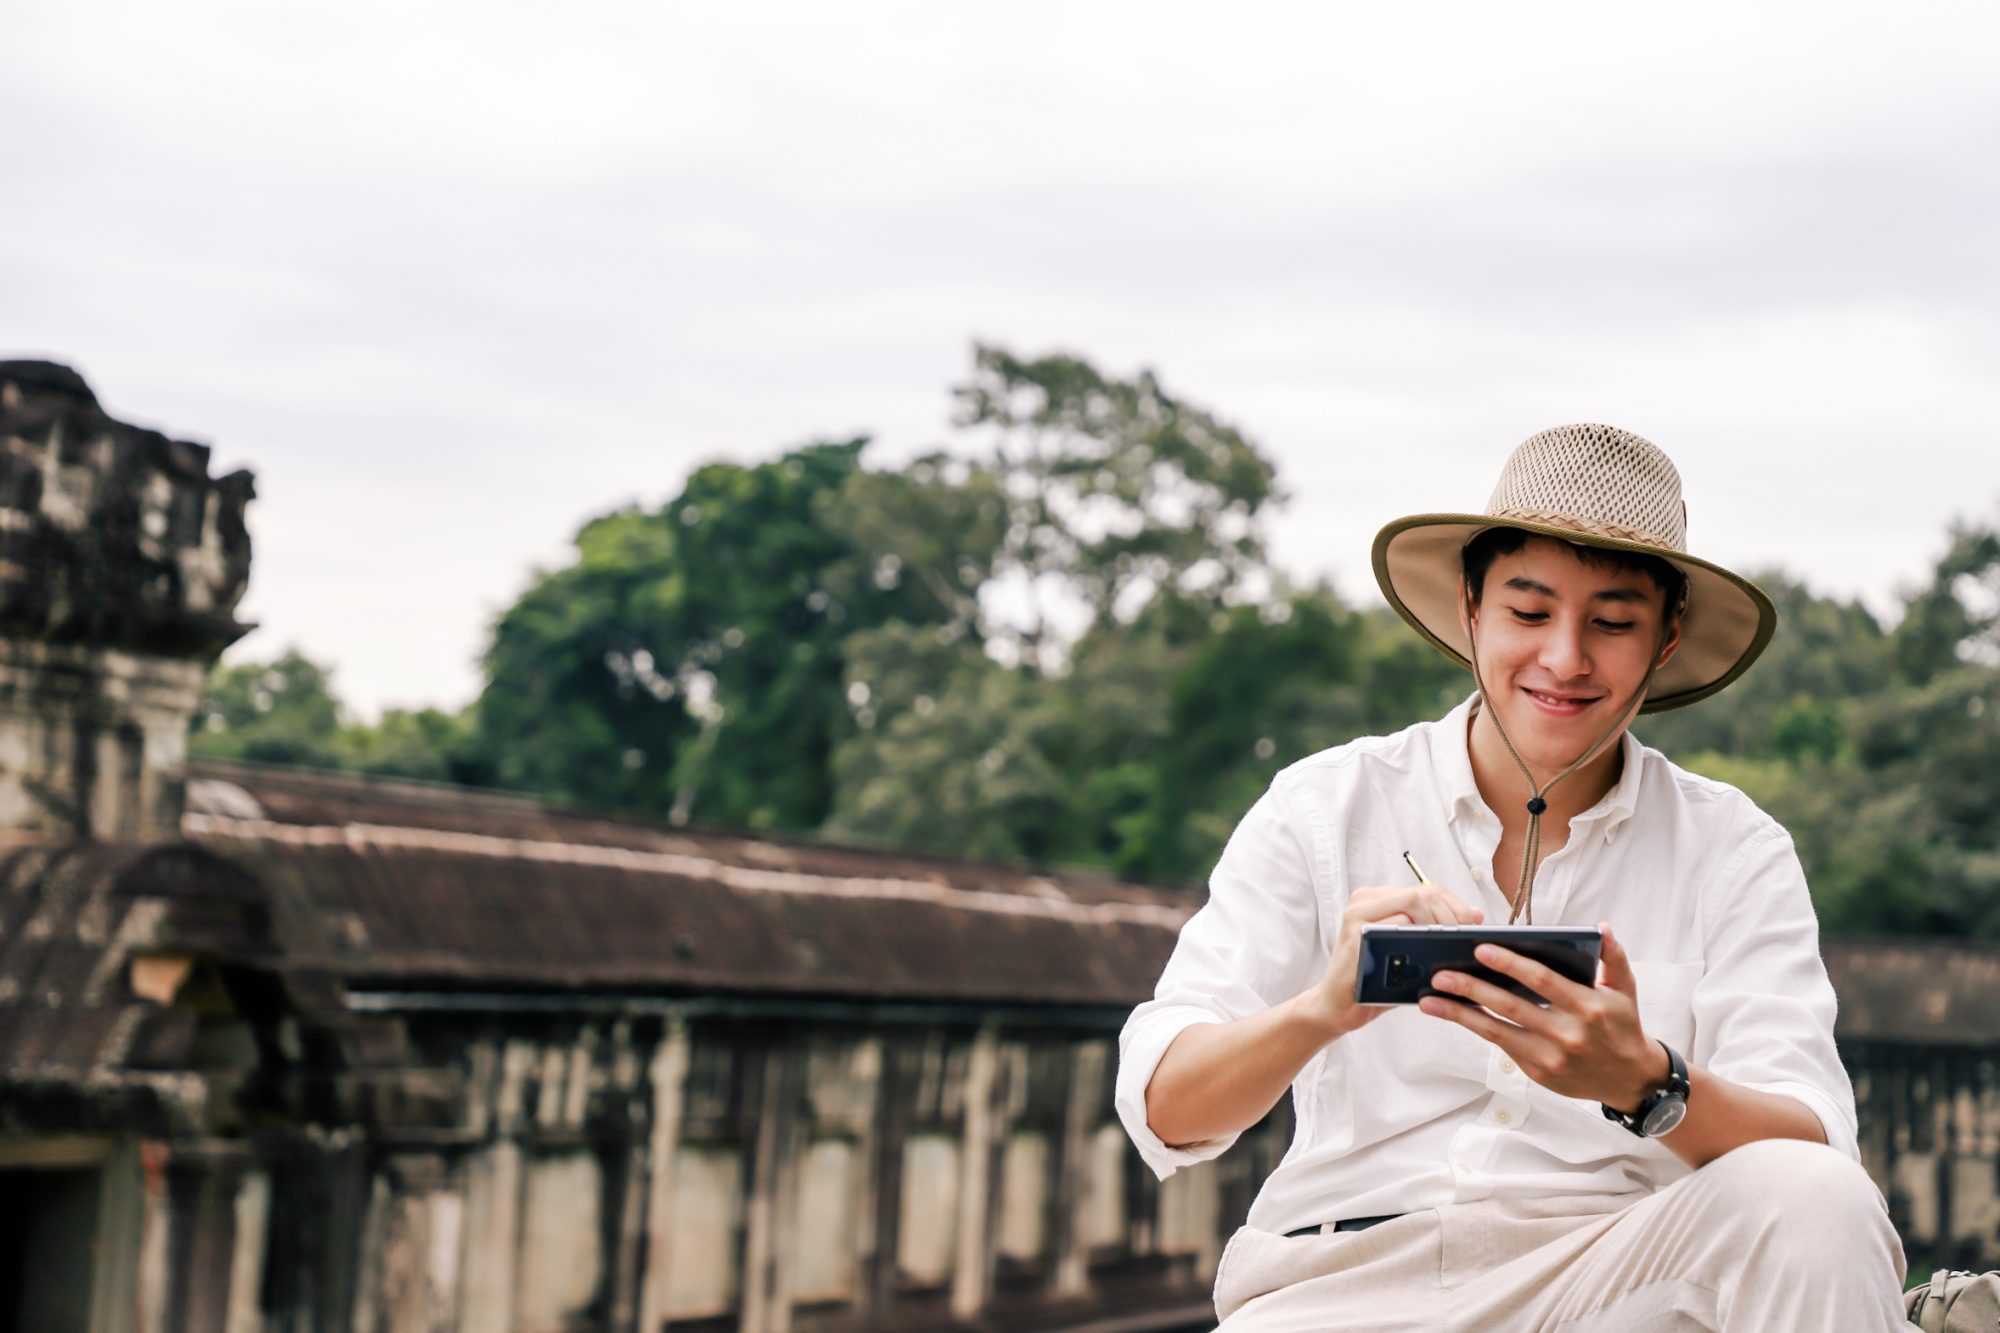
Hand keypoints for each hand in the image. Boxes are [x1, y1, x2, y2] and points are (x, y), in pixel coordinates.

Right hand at [1305, 881, 1483, 1038]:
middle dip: (1452, 915)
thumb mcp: (1408, 951)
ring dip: (1440, 925)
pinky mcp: (1354, 936)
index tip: (1474, 925)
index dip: (1456, 904)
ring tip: (1453, 947)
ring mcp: (1356, 915)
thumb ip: (1434, 932)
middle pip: (1423, 893)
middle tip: (1465, 939)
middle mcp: (1364, 900)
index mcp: (1378, 899)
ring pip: (1412, 903)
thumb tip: (1476, 915)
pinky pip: (1396, 927)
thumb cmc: (1377, 980)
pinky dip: (1420, 941)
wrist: (1338, 1006)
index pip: (1427, 889)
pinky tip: (1432, 959)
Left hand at [1417, 922, 1667, 1109]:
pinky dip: (1476, 1028)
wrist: (1630, 1079)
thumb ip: (1613, 957)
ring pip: (1498, 1031)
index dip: (1510, 964)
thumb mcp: (1625, 989)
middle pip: (1511, 1006)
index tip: (1480, 948)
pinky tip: (1453, 1014)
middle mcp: (1567, 1034)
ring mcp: (1551, 1057)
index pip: (1542, 981)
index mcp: (1588, 1007)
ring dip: (1460, 1015)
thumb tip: (1601, 927)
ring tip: (1430, 1000)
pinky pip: (1502, 1046)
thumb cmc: (1622, 1026)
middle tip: (1440, 974)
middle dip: (1472, 988)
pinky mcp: (1539, 1072)